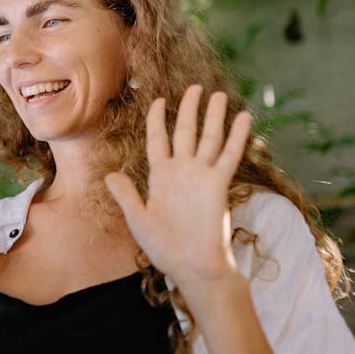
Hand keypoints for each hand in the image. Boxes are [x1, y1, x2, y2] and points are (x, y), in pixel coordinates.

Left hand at [104, 85, 251, 289]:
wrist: (191, 265)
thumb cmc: (164, 247)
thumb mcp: (138, 219)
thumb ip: (126, 195)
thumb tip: (110, 176)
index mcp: (160, 176)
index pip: (158, 139)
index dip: (157, 119)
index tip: (159, 100)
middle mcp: (182, 171)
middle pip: (186, 131)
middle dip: (190, 109)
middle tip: (195, 87)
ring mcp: (202, 175)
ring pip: (209, 137)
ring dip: (214, 116)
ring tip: (219, 94)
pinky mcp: (219, 184)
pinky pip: (229, 155)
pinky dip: (237, 136)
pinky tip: (244, 117)